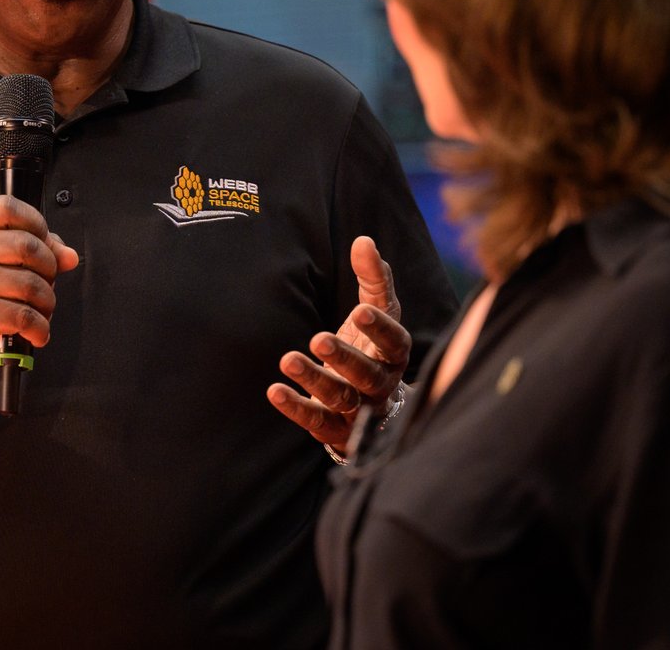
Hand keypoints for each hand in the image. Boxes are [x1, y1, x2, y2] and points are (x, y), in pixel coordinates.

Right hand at [0, 195, 78, 370]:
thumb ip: (36, 250)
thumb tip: (70, 257)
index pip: (8, 208)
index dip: (36, 223)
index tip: (44, 244)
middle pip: (28, 246)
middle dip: (49, 269)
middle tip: (46, 284)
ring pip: (31, 284)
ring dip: (47, 302)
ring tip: (41, 311)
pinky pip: (24, 316)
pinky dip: (40, 328)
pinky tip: (36, 331)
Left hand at [267, 236, 411, 447]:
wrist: (368, 402)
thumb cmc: (370, 344)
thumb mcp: (375, 310)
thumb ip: (373, 278)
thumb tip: (364, 240)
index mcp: (394, 354)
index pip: (395, 341)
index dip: (380, 328)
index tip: (360, 310)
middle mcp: (381, 384)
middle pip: (367, 374)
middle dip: (345, 357)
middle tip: (318, 339)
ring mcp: (359, 410)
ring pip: (341, 398)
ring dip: (314, 379)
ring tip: (288, 359)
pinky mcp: (334, 428)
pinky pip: (317, 421)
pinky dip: (296, 407)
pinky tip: (274, 391)